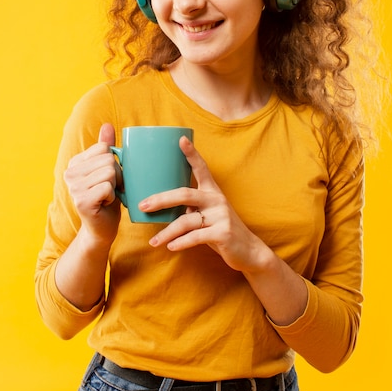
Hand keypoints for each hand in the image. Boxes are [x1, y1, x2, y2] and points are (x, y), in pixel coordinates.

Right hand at [64, 123, 121, 248]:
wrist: (102, 228)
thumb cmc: (107, 198)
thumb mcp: (108, 170)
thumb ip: (106, 148)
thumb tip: (108, 125)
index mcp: (75, 163)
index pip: (104, 148)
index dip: (114, 163)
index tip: (109, 178)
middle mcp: (69, 173)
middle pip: (109, 160)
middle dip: (118, 175)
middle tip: (110, 189)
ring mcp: (73, 187)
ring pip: (110, 173)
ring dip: (116, 186)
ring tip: (107, 196)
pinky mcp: (81, 201)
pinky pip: (108, 188)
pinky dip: (113, 197)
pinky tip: (105, 204)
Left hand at [140, 136, 266, 273]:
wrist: (248, 250)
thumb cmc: (220, 229)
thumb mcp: (207, 213)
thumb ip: (190, 207)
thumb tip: (158, 207)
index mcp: (212, 191)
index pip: (201, 168)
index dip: (191, 154)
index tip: (181, 140)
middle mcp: (217, 199)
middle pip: (185, 194)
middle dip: (161, 199)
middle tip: (143, 206)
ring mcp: (221, 215)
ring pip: (186, 221)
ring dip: (167, 233)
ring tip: (154, 241)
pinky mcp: (223, 233)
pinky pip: (195, 237)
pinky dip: (181, 242)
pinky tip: (171, 247)